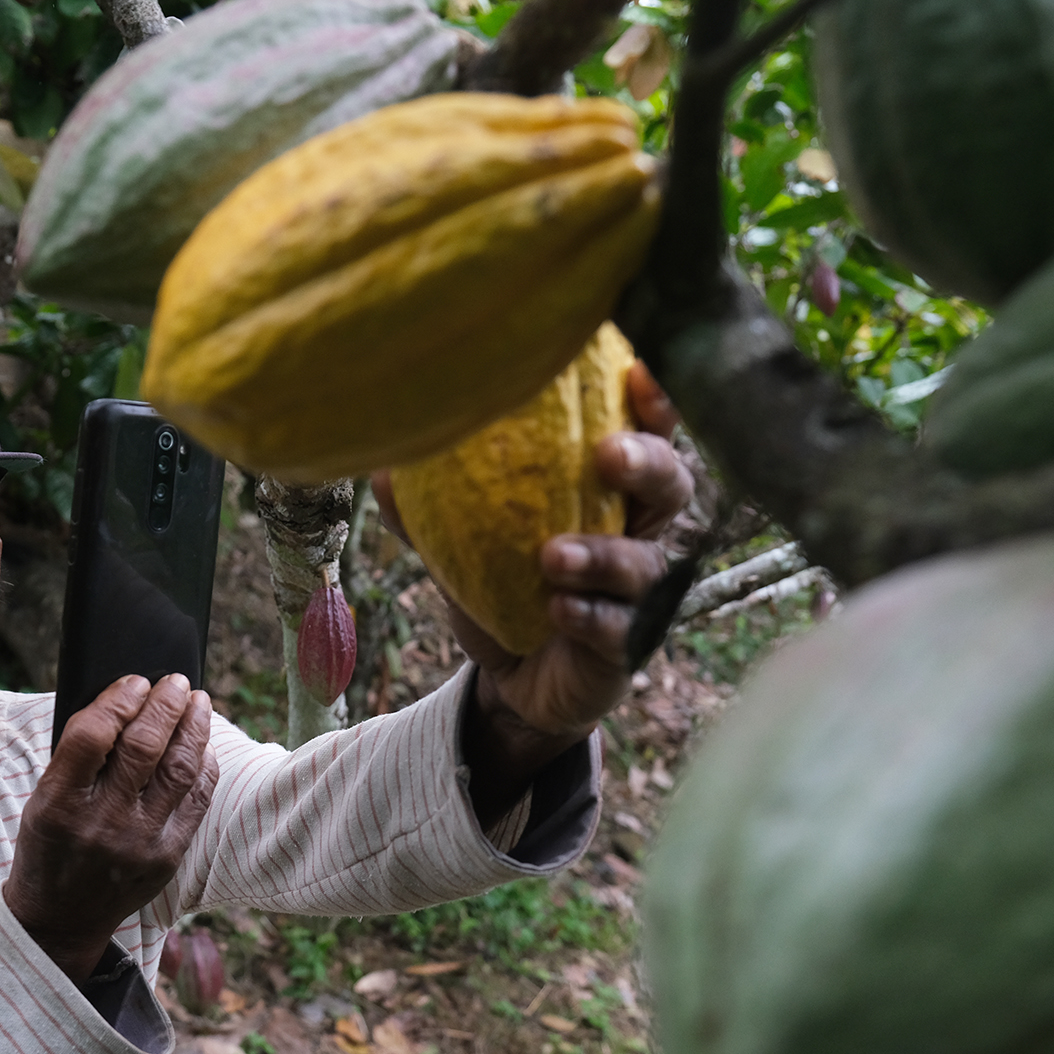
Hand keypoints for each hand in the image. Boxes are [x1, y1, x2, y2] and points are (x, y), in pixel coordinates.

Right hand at [6, 674, 218, 983]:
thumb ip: (78, 756)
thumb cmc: (50, 846)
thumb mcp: (42, 800)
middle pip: (143, 747)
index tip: (134, 681)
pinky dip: (203, 766)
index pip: (92, 736)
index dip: (118, 700)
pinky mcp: (168, 856)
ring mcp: (139, 842)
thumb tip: (126, 699)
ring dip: (193, 727)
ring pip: (179, 769)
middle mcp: (101, 823)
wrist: (60, 919)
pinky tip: (202, 745)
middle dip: (165, 704)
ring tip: (197, 702)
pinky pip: (196, 800)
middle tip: (176, 682)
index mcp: (58, 804)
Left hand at [374, 362, 693, 817]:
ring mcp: (641, 592)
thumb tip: (381, 467)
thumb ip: (428, 507)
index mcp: (610, 489)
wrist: (514, 682)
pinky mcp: (628, 645)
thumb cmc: (504, 590)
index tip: (635, 370)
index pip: (646, 431)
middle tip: (606, 455)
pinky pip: (619, 627)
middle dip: (647, 463)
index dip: (651, 400)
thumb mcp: (462, 543)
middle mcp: (640, 532)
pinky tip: (559, 611)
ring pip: (644, 564)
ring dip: (602, 555)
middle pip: (673, 484)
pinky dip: (589, 616)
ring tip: (552, 558)